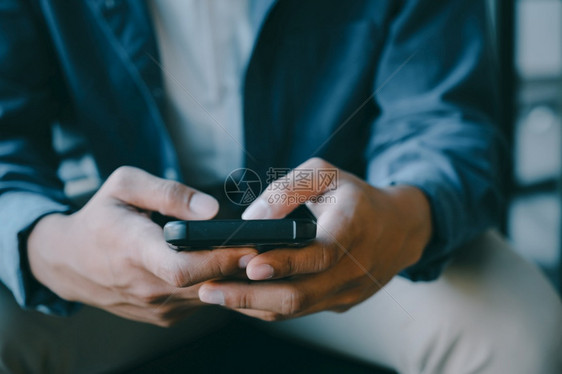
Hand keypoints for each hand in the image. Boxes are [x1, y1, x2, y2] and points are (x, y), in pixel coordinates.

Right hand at [28, 166, 256, 325]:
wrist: (68, 261)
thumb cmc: (100, 218)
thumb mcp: (125, 186)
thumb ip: (168, 192)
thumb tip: (210, 208)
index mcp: (134, 249)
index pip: (183, 267)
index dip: (220, 260)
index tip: (249, 246)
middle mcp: (144, 285)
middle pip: (204, 284)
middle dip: (237, 267)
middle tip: (263, 247)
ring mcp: (154, 307)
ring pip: (206, 297)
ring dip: (230, 279)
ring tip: (247, 255)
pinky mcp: (162, 316)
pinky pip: (199, 303)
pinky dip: (216, 287)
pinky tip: (222, 268)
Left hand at [198, 158, 431, 320]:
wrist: (400, 229)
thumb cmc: (357, 196)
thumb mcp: (327, 174)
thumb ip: (289, 188)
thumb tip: (251, 219)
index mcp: (353, 229)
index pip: (319, 254)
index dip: (283, 263)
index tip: (248, 266)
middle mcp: (354, 268)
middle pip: (299, 294)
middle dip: (249, 295)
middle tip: (209, 290)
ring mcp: (349, 291)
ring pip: (296, 309)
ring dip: (252, 305)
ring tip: (215, 296)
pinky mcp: (342, 303)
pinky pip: (301, 310)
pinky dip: (269, 306)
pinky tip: (241, 297)